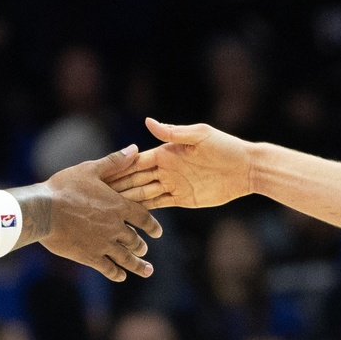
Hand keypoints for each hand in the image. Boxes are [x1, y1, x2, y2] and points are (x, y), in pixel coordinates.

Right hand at [42, 146, 162, 281]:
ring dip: (137, 265)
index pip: (144, 218)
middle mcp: (115, 227)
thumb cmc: (64, 187)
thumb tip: (134, 149)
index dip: (152, 226)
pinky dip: (116, 273)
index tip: (157, 232)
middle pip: (135, 240)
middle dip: (140, 247)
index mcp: (118, 206)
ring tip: (146, 270)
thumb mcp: (90, 169)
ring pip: (126, 258)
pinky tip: (120, 276)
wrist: (43, 210)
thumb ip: (114, 162)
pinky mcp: (89, 256)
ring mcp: (104, 244)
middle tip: (143, 250)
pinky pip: (108, 268)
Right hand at [105, 118, 254, 208]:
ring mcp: (172, 185)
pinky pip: (159, 205)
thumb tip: (148, 122)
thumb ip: (173, 133)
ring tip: (105, 211)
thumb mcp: (200, 136)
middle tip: (94, 198)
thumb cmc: (225, 147)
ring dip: (126, 201)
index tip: (100, 176)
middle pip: (135, 179)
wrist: (246, 168)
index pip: (136, 162)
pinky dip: (144, 211)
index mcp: (166, 152)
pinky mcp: (182, 199)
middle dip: (116, 187)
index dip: (118, 169)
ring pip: (143, 194)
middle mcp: (166, 169)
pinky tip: (128, 217)